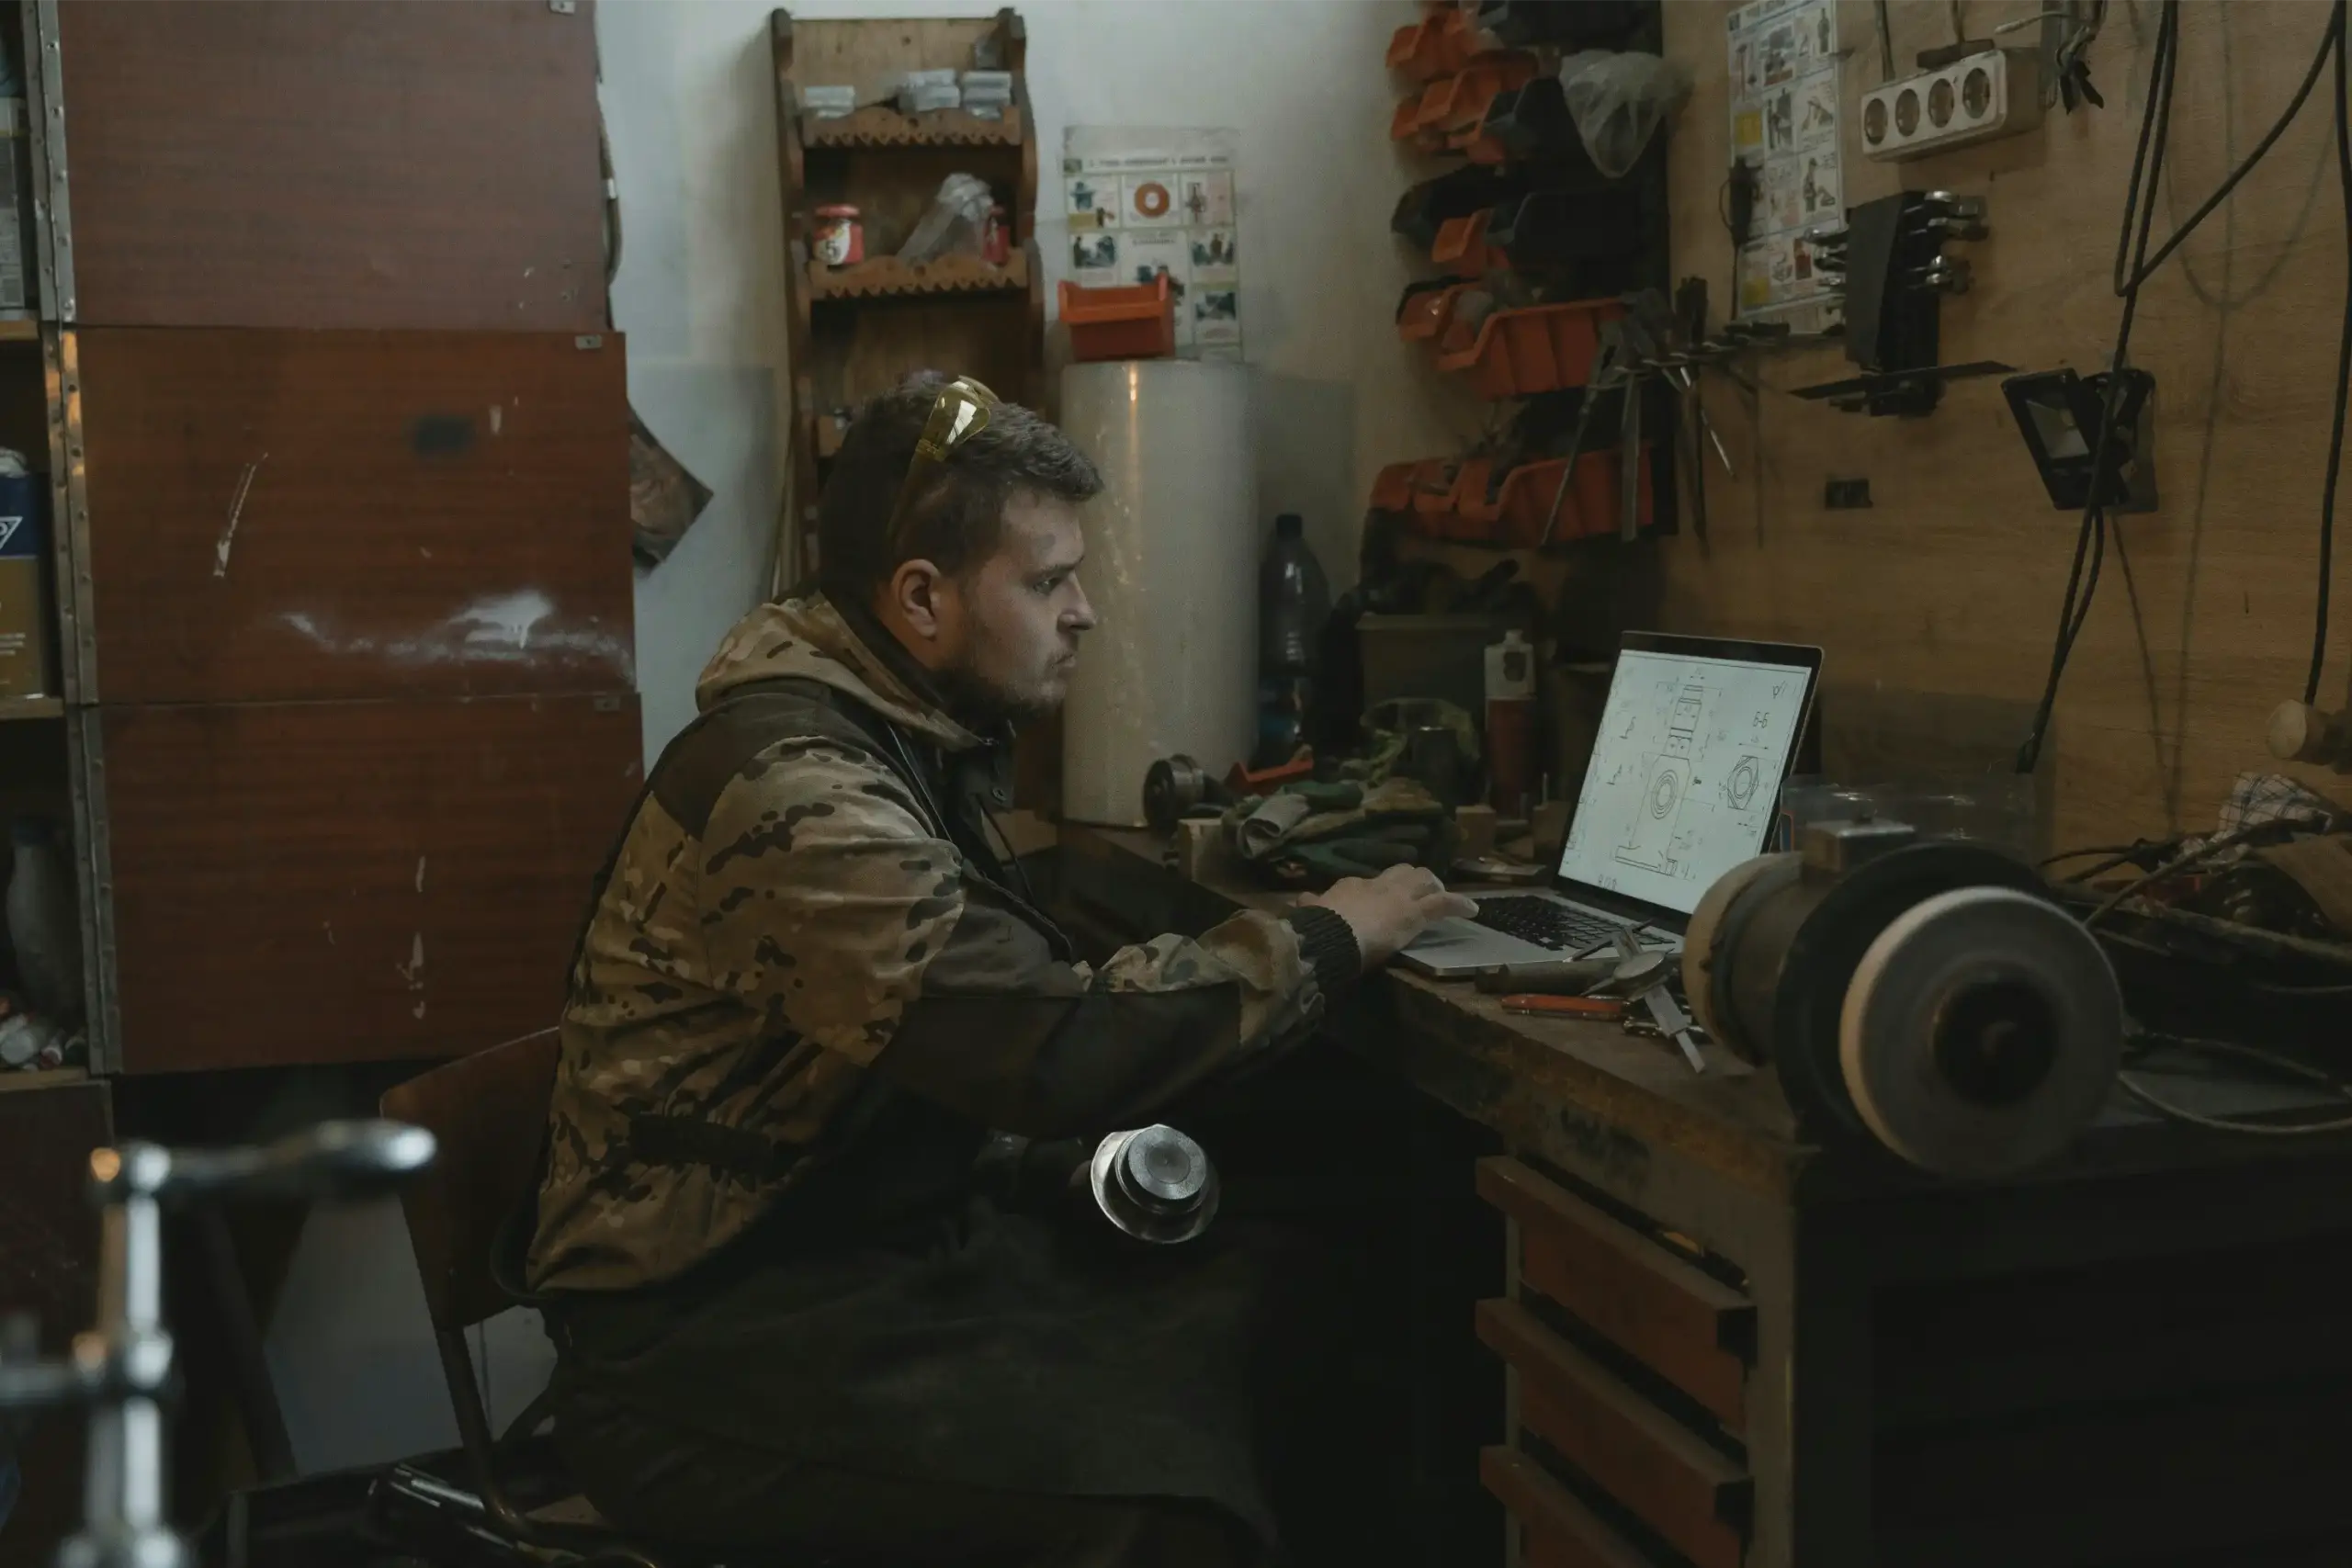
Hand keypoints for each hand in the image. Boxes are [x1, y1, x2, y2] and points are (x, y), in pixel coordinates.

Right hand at [1300, 863, 1478, 968]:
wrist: (1335, 932)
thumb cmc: (1322, 926)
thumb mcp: (1312, 912)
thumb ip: (1311, 905)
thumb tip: (1301, 899)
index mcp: (1353, 885)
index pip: (1369, 882)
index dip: (1377, 891)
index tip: (1380, 901)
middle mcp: (1379, 884)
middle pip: (1403, 872)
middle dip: (1414, 880)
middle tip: (1420, 893)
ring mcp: (1400, 896)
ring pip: (1425, 879)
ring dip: (1436, 886)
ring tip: (1443, 896)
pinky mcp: (1417, 911)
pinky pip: (1444, 902)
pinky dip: (1459, 904)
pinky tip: (1472, 909)